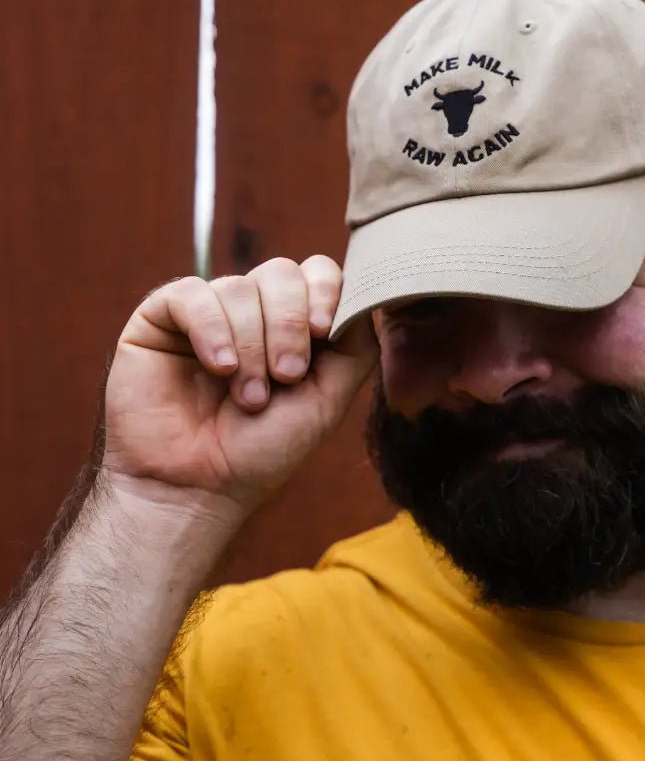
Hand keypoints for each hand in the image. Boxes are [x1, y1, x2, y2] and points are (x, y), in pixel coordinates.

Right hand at [102, 255, 375, 514]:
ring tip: (248, 396)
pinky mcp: (162, 318)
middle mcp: (251, 309)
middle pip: (282, 273)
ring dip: (251, 345)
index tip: (323, 330)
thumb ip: (355, 346)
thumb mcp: (328, 399)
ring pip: (240, 287)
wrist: (197, 488)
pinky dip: (212, 329)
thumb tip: (365, 297)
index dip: (325, 291)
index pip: (317, 272)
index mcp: (293, 323)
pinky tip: (219, 368)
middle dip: (289, 324)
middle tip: (286, 376)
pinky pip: (192, 294)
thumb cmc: (263, 449)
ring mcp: (207, 311)